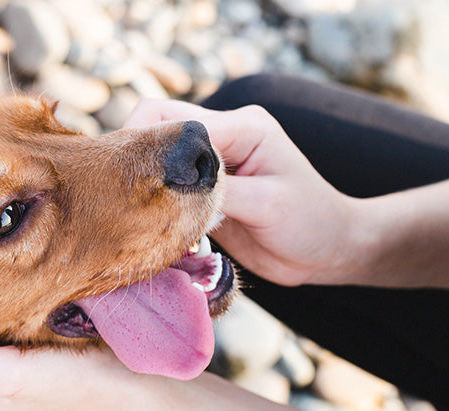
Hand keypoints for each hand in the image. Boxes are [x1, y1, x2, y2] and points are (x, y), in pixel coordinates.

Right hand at [126, 99, 362, 285]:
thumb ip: (219, 190)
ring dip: (141, 177)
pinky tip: (147, 220)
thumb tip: (170, 184)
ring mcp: (212, 161)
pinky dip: (153, 198)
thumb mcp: (267, 205)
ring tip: (129, 209)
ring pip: (157, 154)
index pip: (177, 120)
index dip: (147, 145)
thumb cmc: (311, 224)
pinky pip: (166, 183)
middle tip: (120, 195)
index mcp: (243, 126)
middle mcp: (224, 135)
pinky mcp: (205, 187)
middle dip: (136, 155)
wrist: (328, 251)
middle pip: (157, 125)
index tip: (127, 179)